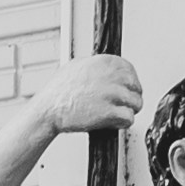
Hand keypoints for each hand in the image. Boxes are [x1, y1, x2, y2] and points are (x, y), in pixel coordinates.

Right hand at [28, 53, 148, 146]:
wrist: (48, 110)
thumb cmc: (57, 91)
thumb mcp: (75, 66)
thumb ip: (93, 65)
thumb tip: (102, 68)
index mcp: (105, 62)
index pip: (129, 70)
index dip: (129, 82)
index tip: (125, 90)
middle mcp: (111, 76)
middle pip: (136, 87)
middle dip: (131, 97)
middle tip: (123, 105)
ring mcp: (112, 94)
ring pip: (136, 103)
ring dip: (129, 111)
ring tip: (118, 115)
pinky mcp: (110, 112)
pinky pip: (129, 118)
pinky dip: (123, 123)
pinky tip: (114, 123)